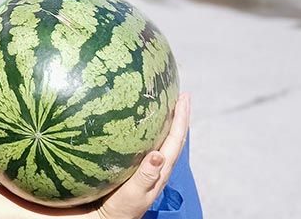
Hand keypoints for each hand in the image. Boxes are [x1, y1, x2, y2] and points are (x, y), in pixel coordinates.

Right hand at [96, 93, 189, 218]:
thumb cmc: (116, 214)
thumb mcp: (131, 197)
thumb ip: (144, 179)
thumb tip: (159, 155)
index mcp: (158, 174)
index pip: (174, 142)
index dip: (181, 119)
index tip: (184, 97)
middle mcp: (153, 169)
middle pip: (171, 138)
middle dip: (177, 116)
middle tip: (179, 94)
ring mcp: (142, 170)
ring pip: (159, 141)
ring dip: (163, 122)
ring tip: (161, 102)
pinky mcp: (128, 170)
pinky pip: (140, 145)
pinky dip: (142, 131)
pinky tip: (130, 122)